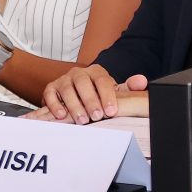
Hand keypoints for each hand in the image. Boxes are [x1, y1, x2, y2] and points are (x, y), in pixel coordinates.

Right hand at [32, 71, 148, 123]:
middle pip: (83, 84)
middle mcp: (79, 73)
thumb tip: (142, 81)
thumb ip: (129, 87)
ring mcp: (64, 80)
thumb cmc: (97, 94)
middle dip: (90, 101)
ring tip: (82, 120)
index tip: (111, 111)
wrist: (77, 92)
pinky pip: (50, 95)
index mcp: (96, 72)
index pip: (102, 80)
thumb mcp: (114, 90)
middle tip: (96, 116)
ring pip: (67, 90)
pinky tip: (61, 115)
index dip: (107, 96)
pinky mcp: (51, 88)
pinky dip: (54, 105)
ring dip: (74, 106)